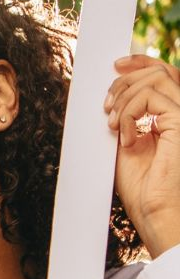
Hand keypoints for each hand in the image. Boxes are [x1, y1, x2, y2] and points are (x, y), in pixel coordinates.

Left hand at [105, 55, 179, 257]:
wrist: (157, 216)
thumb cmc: (145, 191)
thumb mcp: (129, 145)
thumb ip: (128, 118)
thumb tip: (114, 96)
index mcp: (174, 118)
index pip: (164, 75)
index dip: (140, 63)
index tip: (115, 67)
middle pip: (161, 71)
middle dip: (126, 79)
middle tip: (106, 105)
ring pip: (157, 78)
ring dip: (125, 98)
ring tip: (113, 125)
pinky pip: (153, 97)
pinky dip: (131, 111)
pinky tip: (126, 136)